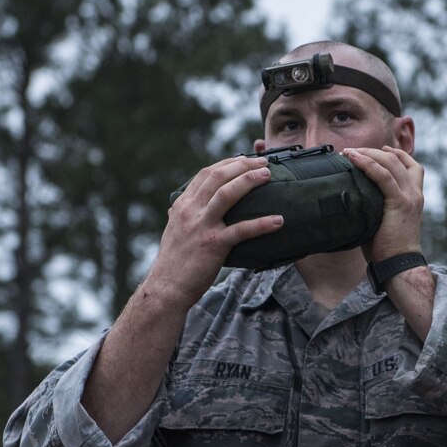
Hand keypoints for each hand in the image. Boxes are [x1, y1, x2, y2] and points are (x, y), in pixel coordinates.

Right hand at [147, 155, 283, 308]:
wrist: (167, 287)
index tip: (244, 159)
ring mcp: (202, 226)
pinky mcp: (214, 245)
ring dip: (249, 181)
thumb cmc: (174, 261)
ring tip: (268, 175)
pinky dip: (262, 224)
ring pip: (227, 195)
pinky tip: (278, 220)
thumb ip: (182, 216)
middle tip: (263, 163)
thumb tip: (183, 206)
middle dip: (242, 166)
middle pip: (218, 177)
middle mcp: (191, 211)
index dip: (227, 163)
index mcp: (183, 205)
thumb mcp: (174, 231)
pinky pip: (241, 230)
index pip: (206, 174)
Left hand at [343, 145, 424, 261]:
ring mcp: (409, 196)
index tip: (379, 149)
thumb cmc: (388, 248)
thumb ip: (378, 205)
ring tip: (349, 153)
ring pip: (390, 162)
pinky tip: (354, 159)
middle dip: (375, 151)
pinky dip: (368, 164)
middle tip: (354, 151)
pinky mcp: (400, 202)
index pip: (412, 165)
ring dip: (368, 154)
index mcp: (415, 197)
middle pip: (397, 159)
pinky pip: (383, 176)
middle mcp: (415, 193)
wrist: (400, 264)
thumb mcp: (385, 220)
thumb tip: (354, 198)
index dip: (396, 154)